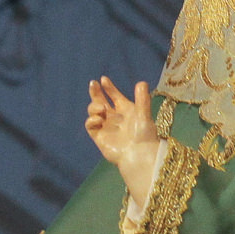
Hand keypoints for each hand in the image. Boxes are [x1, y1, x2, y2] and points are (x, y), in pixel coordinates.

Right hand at [85, 77, 161, 206]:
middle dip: (96, 92)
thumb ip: (142, 99)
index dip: (109, 87)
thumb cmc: (144, 135)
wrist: (138, 154)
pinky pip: (90, 125)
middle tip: (93, 83)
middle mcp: (115, 117)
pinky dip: (91, 120)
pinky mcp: (99, 136)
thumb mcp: (144, 114)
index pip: (114, 96)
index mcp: (126, 110)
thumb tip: (141, 82)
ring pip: (93, 111)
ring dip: (95, 106)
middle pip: (100, 101)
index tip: (103, 79)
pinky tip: (99, 119)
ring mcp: (106, 126)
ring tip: (102, 109)